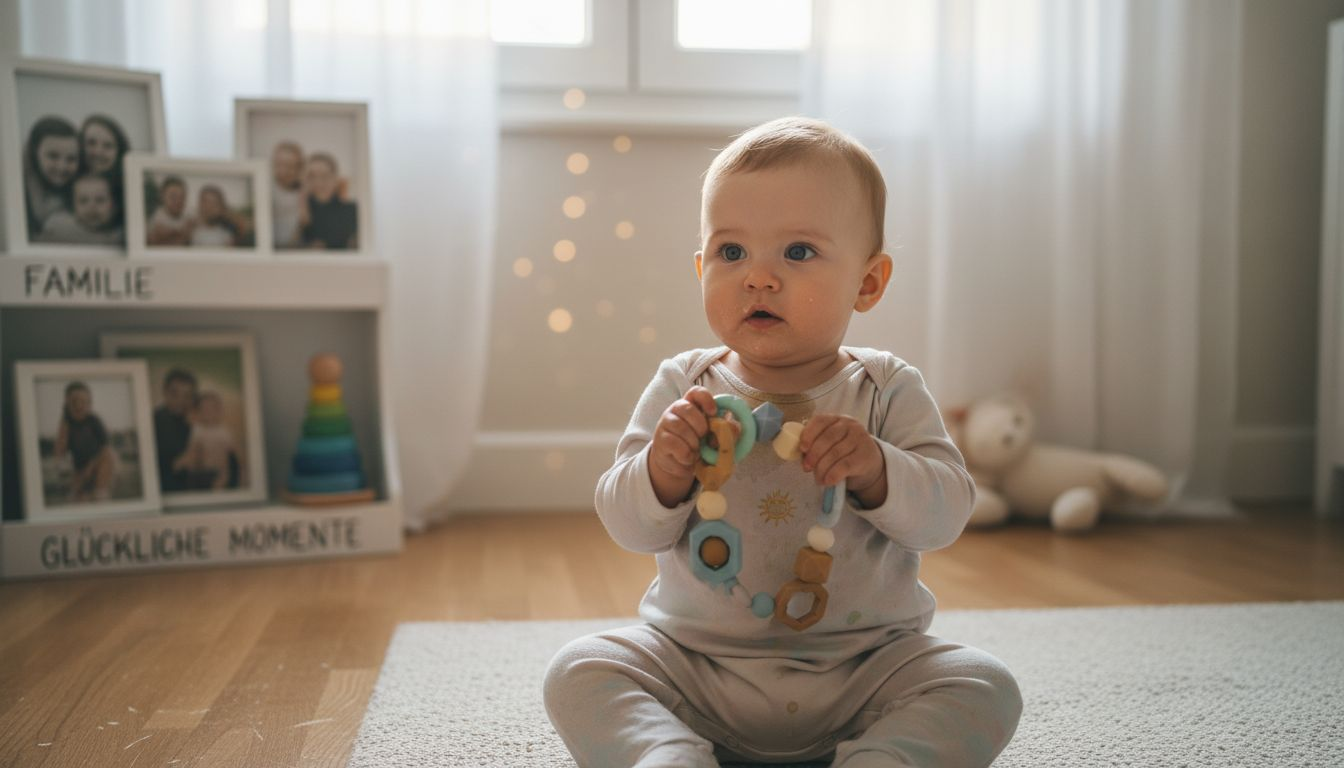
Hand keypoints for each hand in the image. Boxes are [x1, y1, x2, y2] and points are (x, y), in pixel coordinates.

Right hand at [647, 386, 716, 505]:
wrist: (680, 464)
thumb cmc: (700, 445)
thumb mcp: (716, 437)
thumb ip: (727, 430)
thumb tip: (730, 426)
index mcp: (692, 404)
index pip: (696, 392)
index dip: (706, 399)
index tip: (713, 412)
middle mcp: (676, 410)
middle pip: (687, 409)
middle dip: (700, 426)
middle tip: (703, 437)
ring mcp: (666, 423)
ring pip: (681, 428)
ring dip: (694, 443)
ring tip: (696, 451)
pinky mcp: (660, 440)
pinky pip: (676, 445)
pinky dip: (686, 455)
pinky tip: (687, 458)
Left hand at [799, 414, 886, 502]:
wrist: (869, 463)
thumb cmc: (843, 452)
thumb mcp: (830, 443)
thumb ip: (815, 444)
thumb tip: (799, 454)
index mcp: (837, 419)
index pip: (820, 421)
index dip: (809, 434)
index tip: (802, 448)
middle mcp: (850, 425)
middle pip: (827, 438)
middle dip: (814, 455)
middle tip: (807, 468)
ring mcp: (860, 439)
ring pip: (835, 453)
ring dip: (822, 469)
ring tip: (818, 479)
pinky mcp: (865, 455)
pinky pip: (845, 465)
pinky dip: (833, 474)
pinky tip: (828, 481)